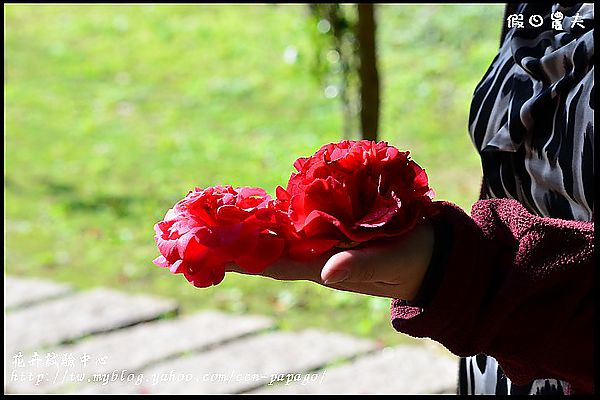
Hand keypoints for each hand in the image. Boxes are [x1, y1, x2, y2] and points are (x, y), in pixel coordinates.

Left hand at [225, 221, 434, 301]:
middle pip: (266, 249)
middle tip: (197, 231)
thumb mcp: (391, 264)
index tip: (207, 255)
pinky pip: (296, 218)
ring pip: (276, 233)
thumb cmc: (413, 261)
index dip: (240, 260)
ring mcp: (322, 241)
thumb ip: (360, 268)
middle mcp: (315, 254)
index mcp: (325, 266)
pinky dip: (274, 212)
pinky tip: (256, 204)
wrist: (430, 253)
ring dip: (247, 226)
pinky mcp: (333, 227)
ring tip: (214, 215)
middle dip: (233, 243)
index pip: (273, 265)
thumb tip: (325, 274)